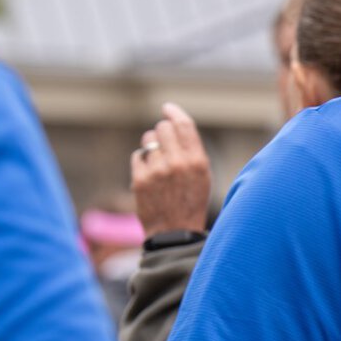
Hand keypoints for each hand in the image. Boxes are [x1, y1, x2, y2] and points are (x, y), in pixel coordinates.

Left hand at [132, 101, 212, 236]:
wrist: (175, 233)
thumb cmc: (191, 202)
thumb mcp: (202, 176)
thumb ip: (191, 151)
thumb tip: (172, 124)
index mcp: (198, 162)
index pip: (183, 125)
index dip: (174, 112)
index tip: (167, 107)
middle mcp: (177, 163)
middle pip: (163, 128)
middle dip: (163, 133)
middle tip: (165, 145)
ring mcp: (157, 171)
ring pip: (148, 140)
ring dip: (152, 146)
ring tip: (159, 163)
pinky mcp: (139, 178)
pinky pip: (138, 155)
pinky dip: (143, 162)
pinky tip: (151, 175)